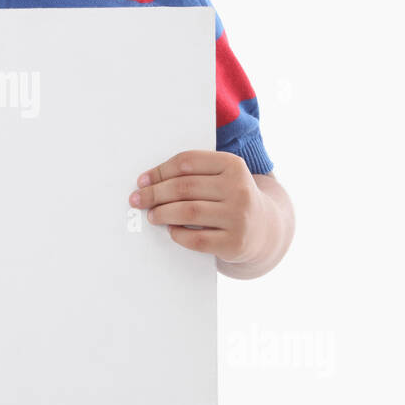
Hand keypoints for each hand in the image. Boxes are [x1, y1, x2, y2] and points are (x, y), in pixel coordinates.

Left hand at [129, 150, 266, 262]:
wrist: (266, 229)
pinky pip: (196, 239)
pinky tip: (172, 230)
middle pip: (184, 187)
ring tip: (152, 215)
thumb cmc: (232, 198)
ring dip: (162, 213)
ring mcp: (239, 217)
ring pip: (188, 212)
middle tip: (138, 199)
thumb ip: (194, 174)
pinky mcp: (234, 243)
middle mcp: (239, 189)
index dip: (160, 171)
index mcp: (233, 165)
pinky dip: (178, 234)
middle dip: (154, 193)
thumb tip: (149, 182)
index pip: (187, 162)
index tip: (142, 181)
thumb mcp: (223, 177)